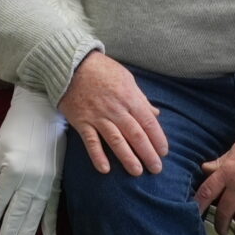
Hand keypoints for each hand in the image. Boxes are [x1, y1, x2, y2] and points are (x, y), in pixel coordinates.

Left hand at [0, 86, 67, 234]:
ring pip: (34, 212)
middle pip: (17, 211)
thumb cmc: (16, 126)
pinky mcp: (57, 179)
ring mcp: (46, 180)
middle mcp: (29, 179)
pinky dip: (50, 223)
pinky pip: (53, 206)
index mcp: (11, 170)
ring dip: (28, 232)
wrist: (44, 110)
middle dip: (9, 231)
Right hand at [57, 52, 165, 175]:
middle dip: (147, 153)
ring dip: (128, 158)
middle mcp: (116, 109)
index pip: (148, 123)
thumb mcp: (127, 79)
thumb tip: (155, 114)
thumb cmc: (102, 70)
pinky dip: (98, 155)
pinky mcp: (82, 121)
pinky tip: (105, 169)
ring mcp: (98, 116)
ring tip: (137, 172)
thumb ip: (141, 98)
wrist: (72, 63)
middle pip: (135, 135)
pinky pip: (91, 141)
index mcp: (130, 98)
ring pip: (116, 140)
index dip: (157, 139)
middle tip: (156, 169)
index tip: (163, 152)